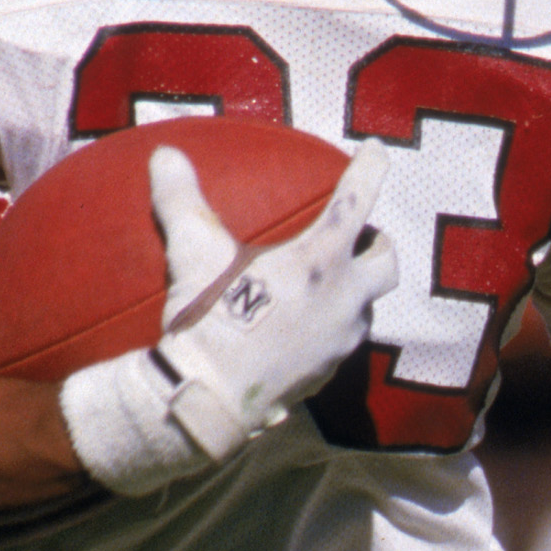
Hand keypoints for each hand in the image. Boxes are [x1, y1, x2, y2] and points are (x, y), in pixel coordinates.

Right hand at [151, 143, 396, 440]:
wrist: (208, 400)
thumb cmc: (206, 323)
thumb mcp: (192, 253)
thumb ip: (181, 199)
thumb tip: (164, 154)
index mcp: (319, 261)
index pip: (356, 200)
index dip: (369, 168)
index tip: (376, 150)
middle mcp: (343, 298)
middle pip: (386, 261)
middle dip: (378, 242)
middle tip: (360, 234)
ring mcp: (341, 339)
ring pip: (367, 304)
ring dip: (355, 287)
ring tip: (327, 280)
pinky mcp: (329, 370)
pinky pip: (343, 339)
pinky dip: (333, 323)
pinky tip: (306, 323)